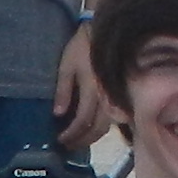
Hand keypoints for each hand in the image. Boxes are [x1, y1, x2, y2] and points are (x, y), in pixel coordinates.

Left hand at [50, 25, 117, 151]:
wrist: (102, 32)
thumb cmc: (81, 48)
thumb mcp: (66, 66)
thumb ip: (63, 90)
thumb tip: (58, 114)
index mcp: (92, 90)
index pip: (82, 121)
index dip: (71, 134)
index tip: (60, 139)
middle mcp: (106, 97)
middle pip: (97, 129)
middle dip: (82, 141)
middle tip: (68, 146)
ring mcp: (114, 97)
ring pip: (107, 126)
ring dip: (92, 138)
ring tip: (78, 141)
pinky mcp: (118, 95)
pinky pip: (112, 118)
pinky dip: (101, 128)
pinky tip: (91, 130)